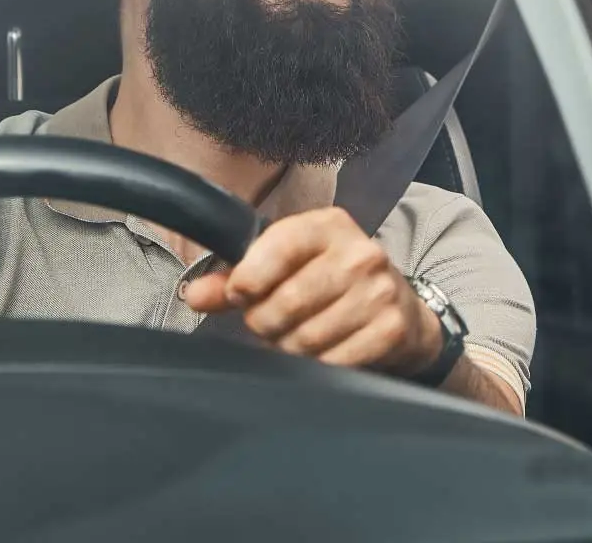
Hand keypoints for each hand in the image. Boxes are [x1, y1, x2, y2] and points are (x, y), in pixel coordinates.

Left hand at [184, 206, 441, 375]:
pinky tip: (323, 350)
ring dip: (288, 346)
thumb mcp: (288, 264)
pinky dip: (317, 365)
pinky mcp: (390, 330)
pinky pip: (331, 362)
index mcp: (328, 225)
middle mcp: (358, 252)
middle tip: (269, 322)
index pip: (278, 246)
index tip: (239, 294)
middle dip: (265, 322)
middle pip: (286, 302)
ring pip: (305, 338)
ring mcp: (379, 291)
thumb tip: (193, 294)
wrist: (399, 308)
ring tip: (295, 335)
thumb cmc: (331, 280)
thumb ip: (237, 276)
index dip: (248, 278)